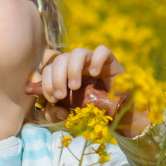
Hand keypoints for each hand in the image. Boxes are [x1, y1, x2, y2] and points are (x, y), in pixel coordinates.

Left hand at [28, 45, 149, 135]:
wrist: (119, 112)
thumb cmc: (92, 110)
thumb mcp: (69, 115)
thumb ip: (55, 114)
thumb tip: (53, 108)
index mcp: (64, 73)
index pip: (49, 69)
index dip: (46, 82)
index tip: (52, 98)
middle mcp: (77, 64)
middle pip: (60, 59)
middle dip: (56, 78)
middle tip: (60, 95)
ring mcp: (93, 61)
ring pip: (78, 52)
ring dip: (72, 69)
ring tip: (75, 86)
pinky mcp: (110, 61)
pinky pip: (102, 50)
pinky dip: (96, 60)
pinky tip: (95, 74)